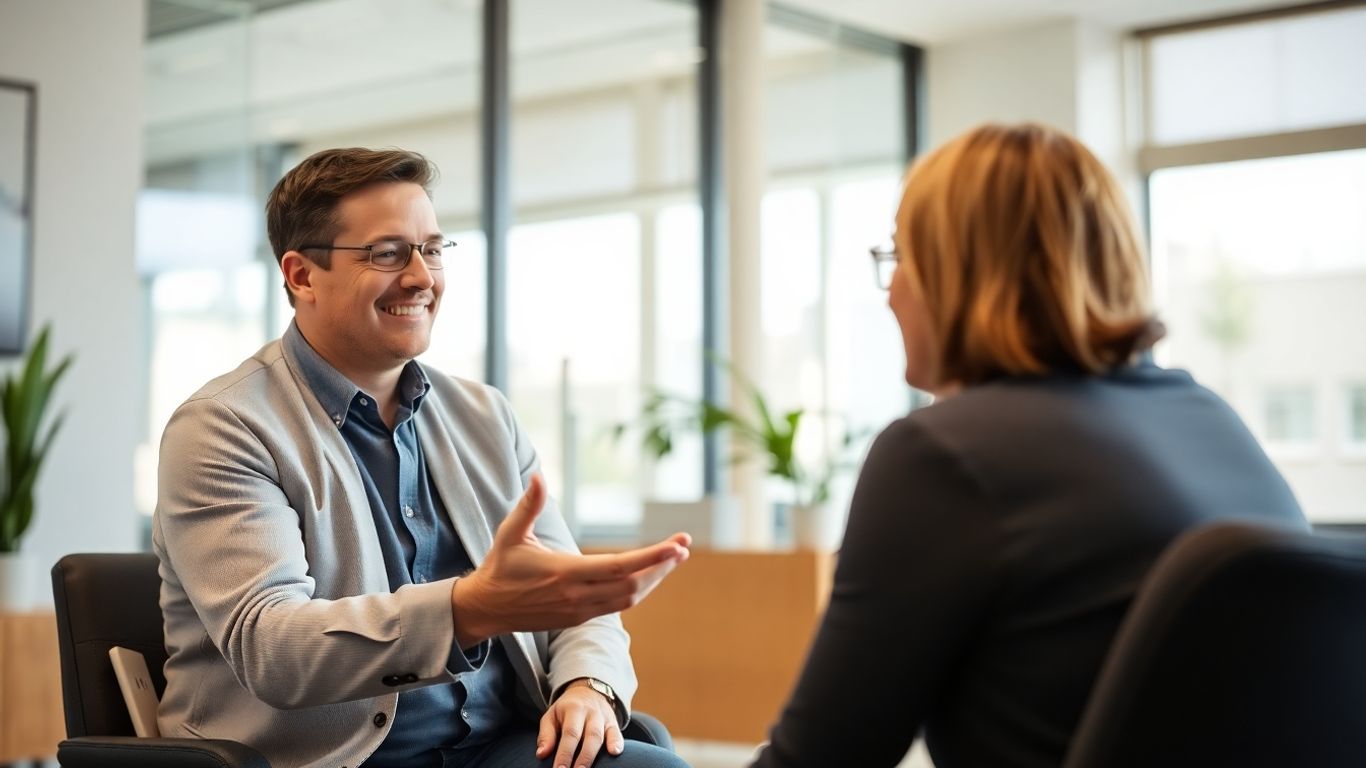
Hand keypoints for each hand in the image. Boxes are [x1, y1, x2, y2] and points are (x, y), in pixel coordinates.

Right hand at [452, 474, 689, 646]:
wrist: (486, 609)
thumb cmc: (499, 567)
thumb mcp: (511, 533)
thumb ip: (529, 505)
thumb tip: (539, 476)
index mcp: (565, 573)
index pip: (620, 567)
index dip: (652, 558)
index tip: (677, 547)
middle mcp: (577, 596)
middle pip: (634, 585)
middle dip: (662, 566)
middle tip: (684, 546)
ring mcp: (580, 610)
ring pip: (630, 598)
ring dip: (654, 578)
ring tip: (673, 558)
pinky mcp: (579, 618)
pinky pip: (618, 605)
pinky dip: (638, 589)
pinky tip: (649, 573)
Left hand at [537, 681, 621, 767]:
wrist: (588, 691)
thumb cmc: (566, 709)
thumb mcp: (552, 715)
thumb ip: (546, 734)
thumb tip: (541, 754)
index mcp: (573, 709)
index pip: (570, 734)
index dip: (565, 753)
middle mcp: (590, 712)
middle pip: (589, 736)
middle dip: (583, 758)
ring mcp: (603, 717)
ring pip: (602, 736)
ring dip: (595, 755)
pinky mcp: (613, 723)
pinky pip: (617, 733)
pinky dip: (617, 743)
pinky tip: (615, 753)